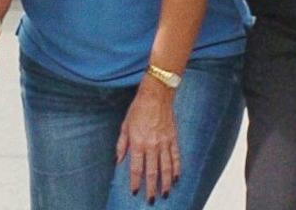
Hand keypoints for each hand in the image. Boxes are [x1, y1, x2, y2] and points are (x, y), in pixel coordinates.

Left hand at [116, 80, 179, 201]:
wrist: (156, 95)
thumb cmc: (138, 109)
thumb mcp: (125, 126)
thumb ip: (121, 145)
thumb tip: (118, 161)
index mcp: (138, 142)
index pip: (136, 167)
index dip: (135, 181)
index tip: (135, 192)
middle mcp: (152, 145)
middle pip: (152, 171)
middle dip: (151, 188)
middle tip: (151, 200)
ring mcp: (164, 143)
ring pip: (166, 168)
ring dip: (165, 183)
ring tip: (165, 194)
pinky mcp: (173, 139)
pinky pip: (176, 157)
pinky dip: (177, 169)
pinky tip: (177, 179)